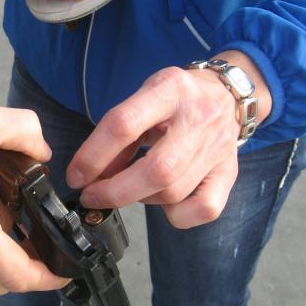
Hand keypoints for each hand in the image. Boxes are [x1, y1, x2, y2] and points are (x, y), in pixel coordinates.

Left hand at [66, 51, 271, 228]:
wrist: (226, 95)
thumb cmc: (175, 99)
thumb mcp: (142, 100)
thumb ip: (117, 135)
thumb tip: (88, 175)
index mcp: (169, 90)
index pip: (124, 125)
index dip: (93, 156)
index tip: (76, 176)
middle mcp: (197, 118)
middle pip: (156, 169)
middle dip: (114, 191)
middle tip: (92, 196)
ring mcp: (218, 148)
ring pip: (174, 192)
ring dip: (139, 198)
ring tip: (127, 188)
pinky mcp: (230, 172)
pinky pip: (205, 209)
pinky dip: (178, 216)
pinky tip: (162, 203)